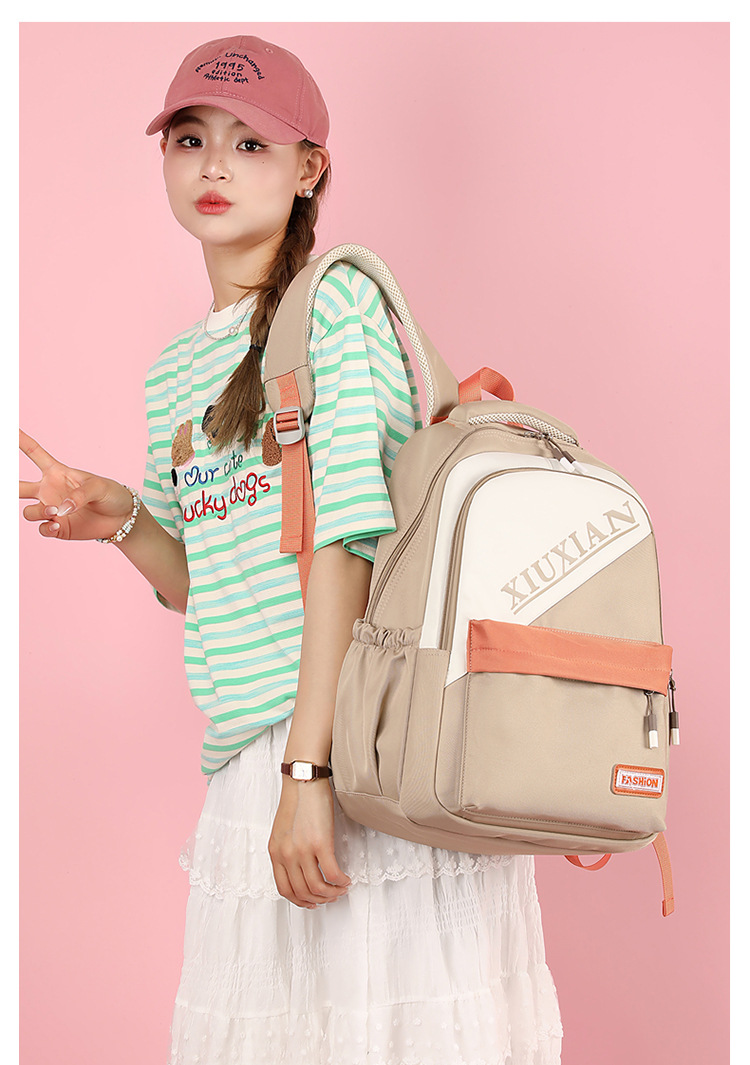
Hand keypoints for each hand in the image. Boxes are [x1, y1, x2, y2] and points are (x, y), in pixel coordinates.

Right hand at [19, 429, 134, 541]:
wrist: (122, 518)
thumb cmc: (111, 494)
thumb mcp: (99, 487)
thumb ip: (79, 495)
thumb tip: (61, 509)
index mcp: (57, 472)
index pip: (34, 453)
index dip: (20, 441)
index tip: (9, 429)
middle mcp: (49, 491)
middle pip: (19, 488)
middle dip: (9, 488)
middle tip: (8, 488)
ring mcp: (52, 511)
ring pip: (28, 512)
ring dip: (38, 512)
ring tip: (55, 512)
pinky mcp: (58, 528)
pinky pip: (41, 529)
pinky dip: (46, 528)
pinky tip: (57, 525)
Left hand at [268, 777, 351, 908]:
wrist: (303, 779)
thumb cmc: (297, 800)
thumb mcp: (283, 831)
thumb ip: (287, 851)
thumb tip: (301, 869)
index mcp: (275, 852)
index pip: (284, 889)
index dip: (300, 901)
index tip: (312, 902)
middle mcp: (286, 854)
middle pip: (302, 892)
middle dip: (319, 899)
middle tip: (332, 896)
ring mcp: (302, 850)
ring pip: (318, 887)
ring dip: (332, 893)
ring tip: (341, 888)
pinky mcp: (320, 842)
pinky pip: (332, 873)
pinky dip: (341, 881)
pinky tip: (346, 879)